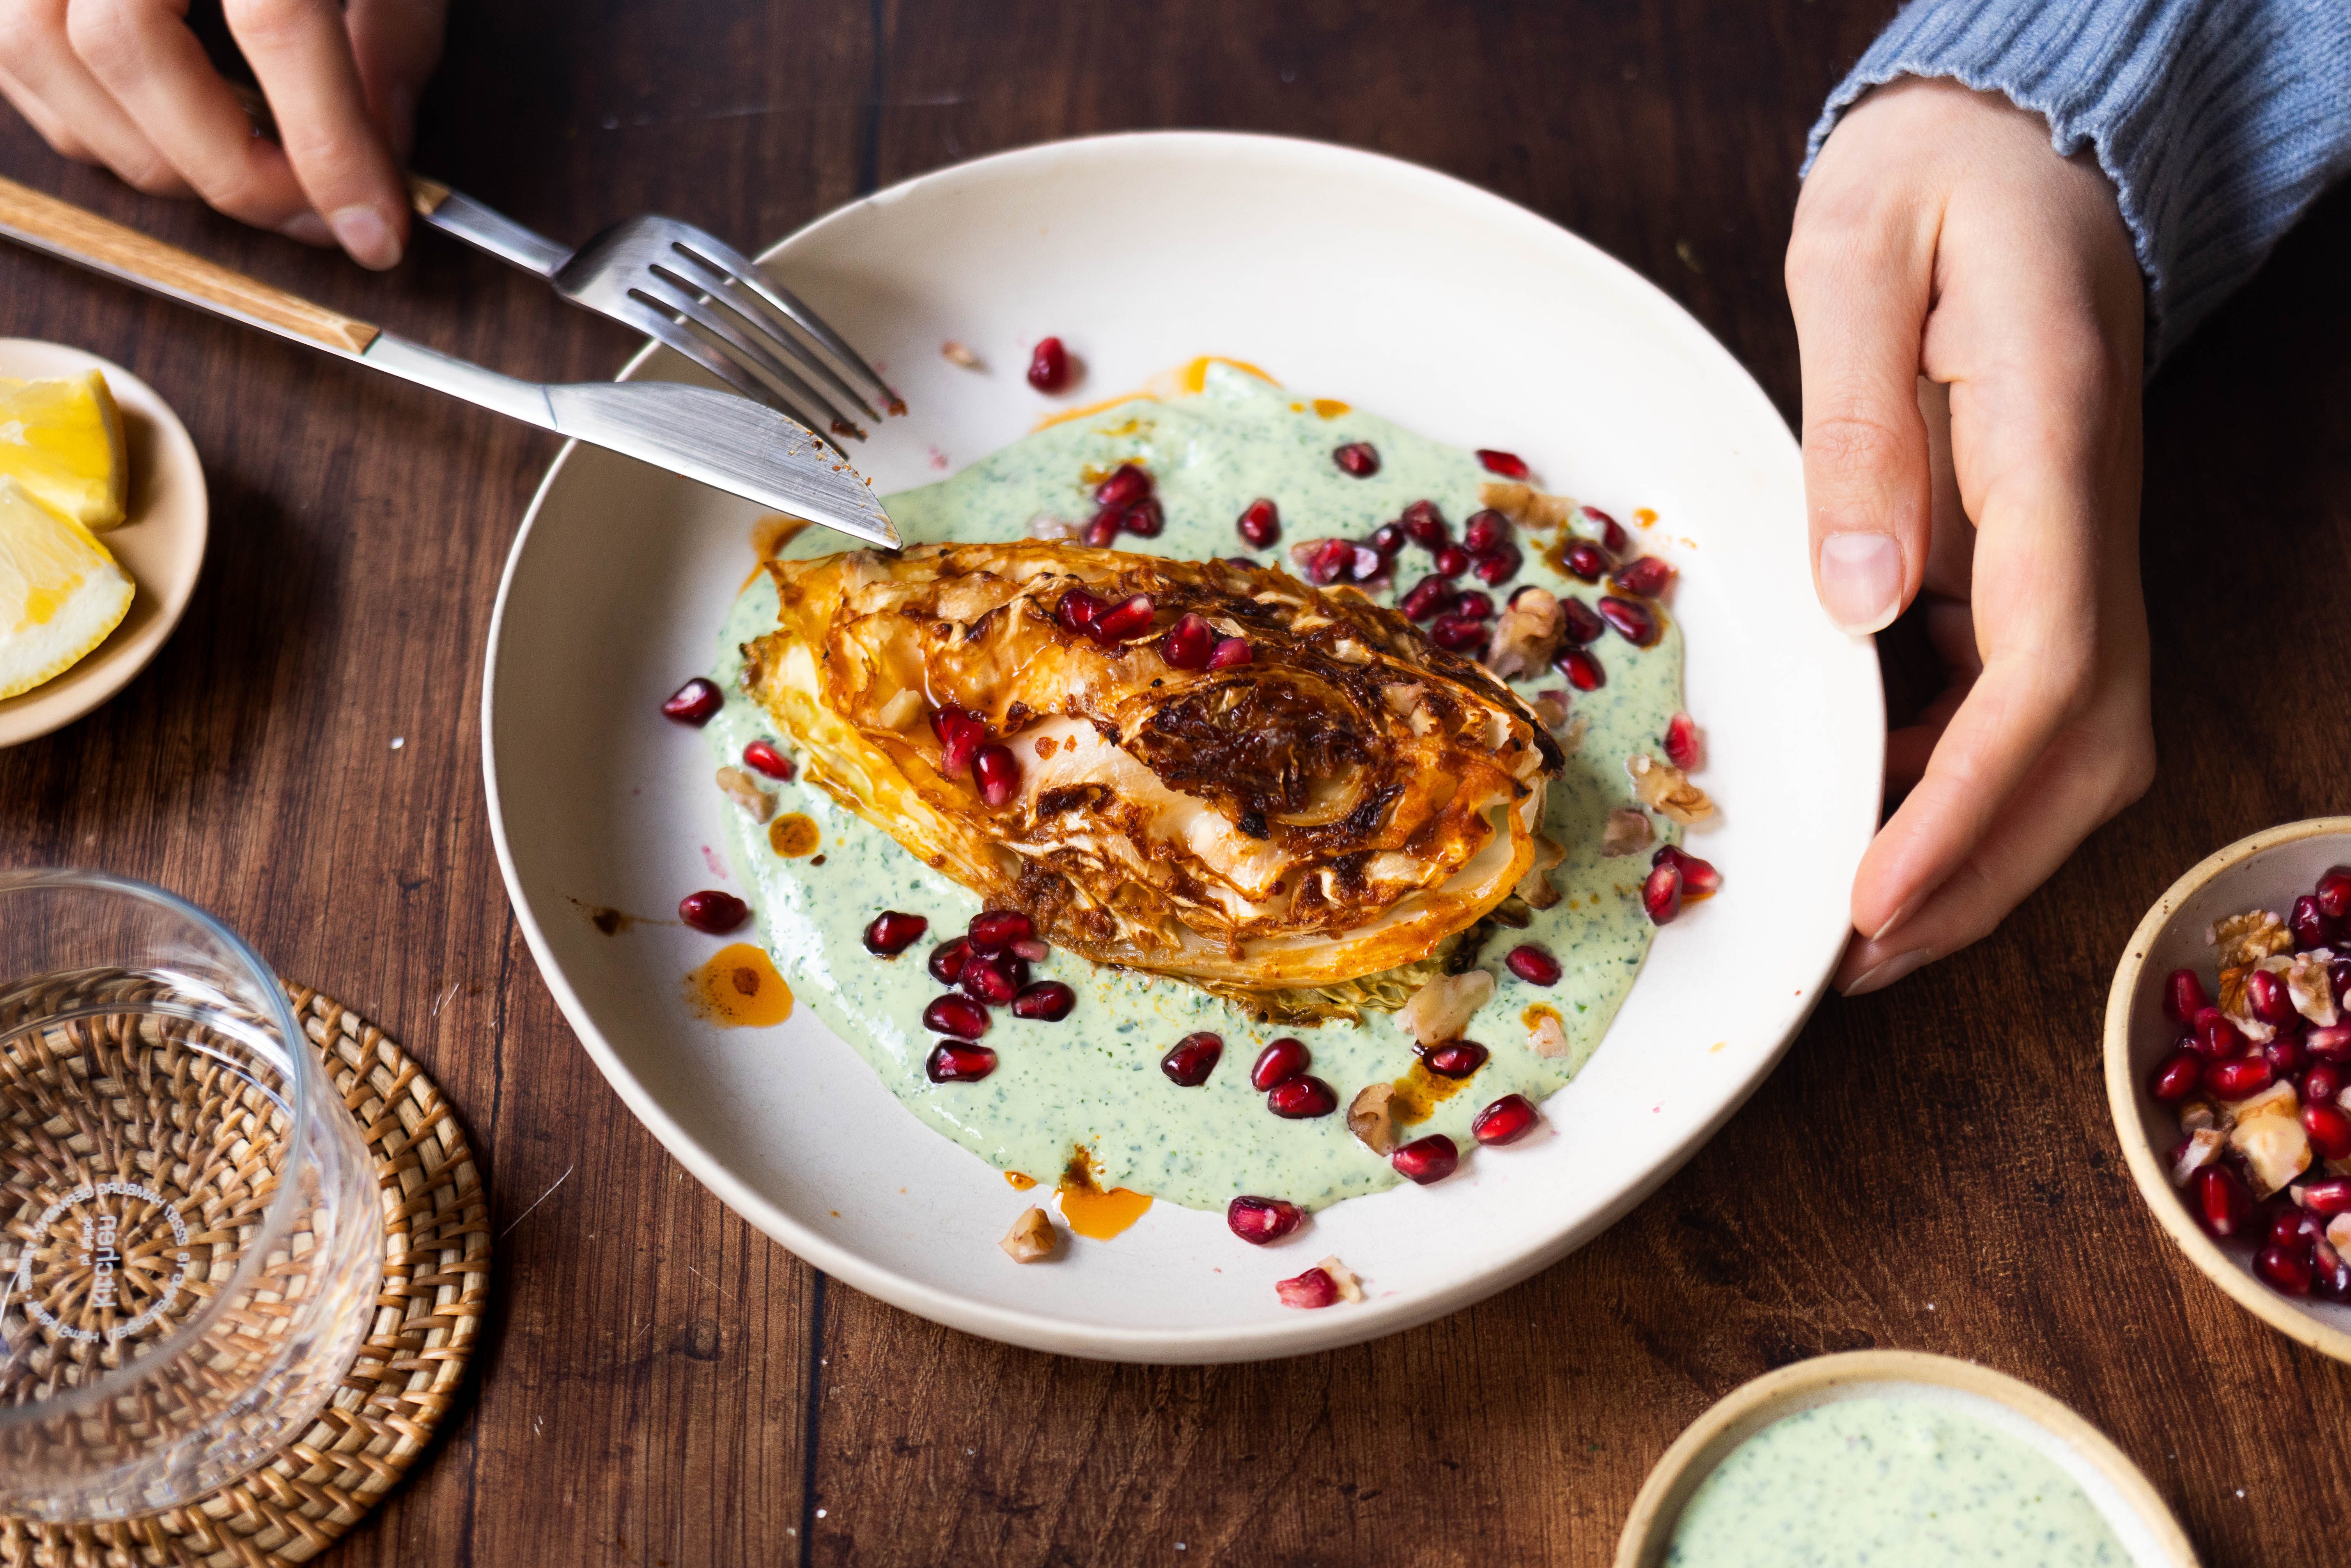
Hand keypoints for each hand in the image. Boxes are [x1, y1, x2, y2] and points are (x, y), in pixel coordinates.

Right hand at [0, 0, 444, 267]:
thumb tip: (387, 153)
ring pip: (45, 56)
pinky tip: (172, 138)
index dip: (331, 143)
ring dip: (154, 150)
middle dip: (233, 162)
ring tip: (249, 177)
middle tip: (317, 212)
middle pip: (129, 47)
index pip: (276, 20)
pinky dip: (93, 121)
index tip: (377, 230)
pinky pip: (16, 62)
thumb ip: (392, 37)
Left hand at [1785, 77, 2153, 995]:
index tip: (1877, 896)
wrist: (2009, 151)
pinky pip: (2019, 702)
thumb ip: (1856, 419)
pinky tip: (1871, 812)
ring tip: (1853, 926)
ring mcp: (2070, 549)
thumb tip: (1860, 598)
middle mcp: (2084, 518)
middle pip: (2083, 744)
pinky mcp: (2035, 562)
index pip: (2047, 669)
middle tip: (1853, 960)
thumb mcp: (1863, 254)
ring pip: (2067, 742)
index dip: (1968, 802)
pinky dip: (1952, 780)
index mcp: (2052, 446)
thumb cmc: (1931, 186)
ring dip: (1972, 847)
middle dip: (1980, 869)